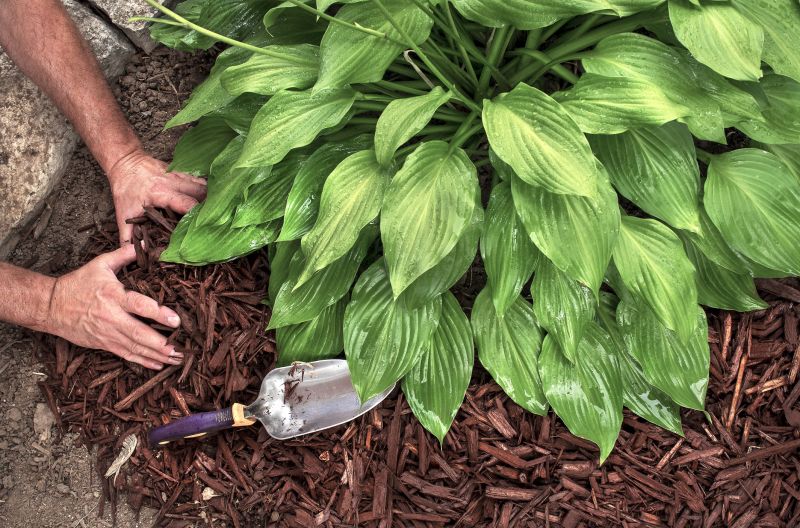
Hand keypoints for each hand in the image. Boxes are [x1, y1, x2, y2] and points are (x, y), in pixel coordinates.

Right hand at [44, 244, 182, 369]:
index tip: (176, 320)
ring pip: (135, 347)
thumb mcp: (100, 264)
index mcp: (114, 296)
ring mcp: (107, 333)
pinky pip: (126, 355)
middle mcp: (112, 317)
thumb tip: (146, 245)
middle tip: (179, 348)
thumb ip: (124, 255)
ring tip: (175, 359)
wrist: (51, 306)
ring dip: (156, 355)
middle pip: (139, 333)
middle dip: (160, 343)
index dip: (159, 314)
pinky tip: (158, 365)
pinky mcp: (103, 344)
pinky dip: (142, 361)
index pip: (140, 306)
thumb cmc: (77, 283)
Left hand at [107, 148, 206, 243]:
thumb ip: (127, 236)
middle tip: (213, 222)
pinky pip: (200, 181)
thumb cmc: (125, 188)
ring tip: (214, 213)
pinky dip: (206, 190)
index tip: (203, 227)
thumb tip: (134, 255)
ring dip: (210, 198)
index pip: (187, 203)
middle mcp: (173, 182)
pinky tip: (209, 201)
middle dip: (209, 206)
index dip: (197, 215)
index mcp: (160, 193)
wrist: (125, 162)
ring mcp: (180, 176)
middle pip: (201, 192)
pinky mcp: (182, 172)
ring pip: (204, 185)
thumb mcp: (123, 213)